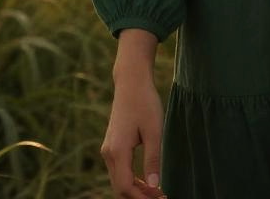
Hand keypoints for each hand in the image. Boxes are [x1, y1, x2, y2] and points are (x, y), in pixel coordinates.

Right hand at [100, 68, 169, 197]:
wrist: (131, 82)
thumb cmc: (145, 103)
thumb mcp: (154, 130)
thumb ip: (153, 159)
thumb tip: (155, 186)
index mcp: (117, 151)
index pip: (125, 187)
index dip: (142, 197)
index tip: (160, 197)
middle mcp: (108, 153)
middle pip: (119, 187)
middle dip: (139, 196)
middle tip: (161, 197)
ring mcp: (108, 149)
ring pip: (118, 180)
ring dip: (135, 190)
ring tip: (156, 192)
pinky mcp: (111, 146)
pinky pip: (118, 171)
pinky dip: (131, 180)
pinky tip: (146, 181)